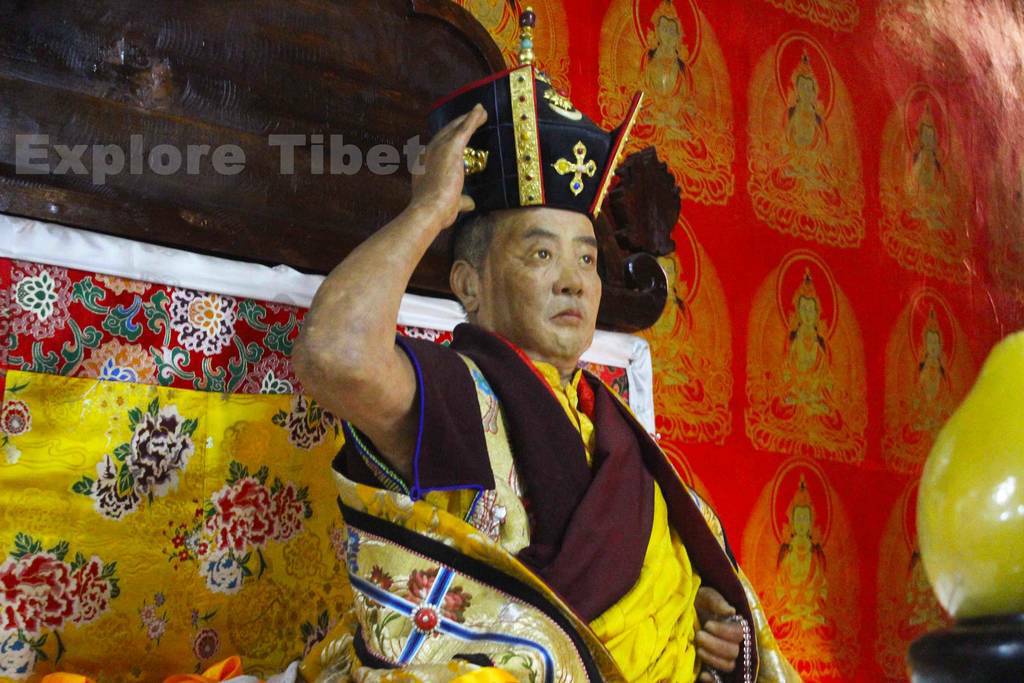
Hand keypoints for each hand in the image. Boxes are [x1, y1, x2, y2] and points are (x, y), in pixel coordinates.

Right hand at [408, 103, 487, 230]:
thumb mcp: (451, 204)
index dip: (447, 141)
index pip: (438, 149)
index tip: (456, 136)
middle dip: (458, 124)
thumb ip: (461, 200)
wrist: (429, 210)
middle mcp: (428, 152)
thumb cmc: (437, 211)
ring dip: (468, 118)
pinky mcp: (451, 148)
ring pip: (455, 128)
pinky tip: (481, 111)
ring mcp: (438, 148)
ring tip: (480, 111)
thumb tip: (470, 203)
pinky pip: (465, 128)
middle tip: (470, 117)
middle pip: (445, 133)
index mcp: (424, 165)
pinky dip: (473, 118)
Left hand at [695, 586, 743, 680]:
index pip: (739, 634)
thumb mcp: (704, 595)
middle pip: (733, 652)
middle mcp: (730, 643)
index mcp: (733, 626)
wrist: (681, 610)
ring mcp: (721, 657)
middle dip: (715, 645)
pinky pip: (719, 679)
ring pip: (727, 665)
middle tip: (699, 635)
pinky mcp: (711, 667)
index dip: (725, 632)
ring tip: (698, 649)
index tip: (708, 625)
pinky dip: (713, 680)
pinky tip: (703, 675)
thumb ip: (716, 601)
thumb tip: (731, 611)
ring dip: (713, 658)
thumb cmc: (696, 601)